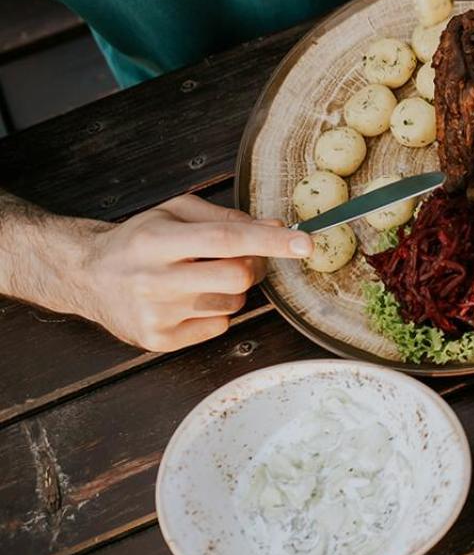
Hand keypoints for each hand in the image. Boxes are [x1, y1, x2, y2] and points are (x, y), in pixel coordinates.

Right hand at [71, 196, 311, 351]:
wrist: (88, 276)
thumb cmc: (139, 240)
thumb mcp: (174, 213)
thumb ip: (226, 218)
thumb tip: (275, 225)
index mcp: (156, 240)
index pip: (225, 240)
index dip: (270, 241)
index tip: (305, 243)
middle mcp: (153, 279)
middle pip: (237, 278)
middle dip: (254, 266)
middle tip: (245, 258)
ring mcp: (155, 314)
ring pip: (233, 304)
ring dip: (233, 290)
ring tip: (202, 278)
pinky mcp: (158, 341)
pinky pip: (219, 326)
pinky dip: (217, 312)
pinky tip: (190, 300)